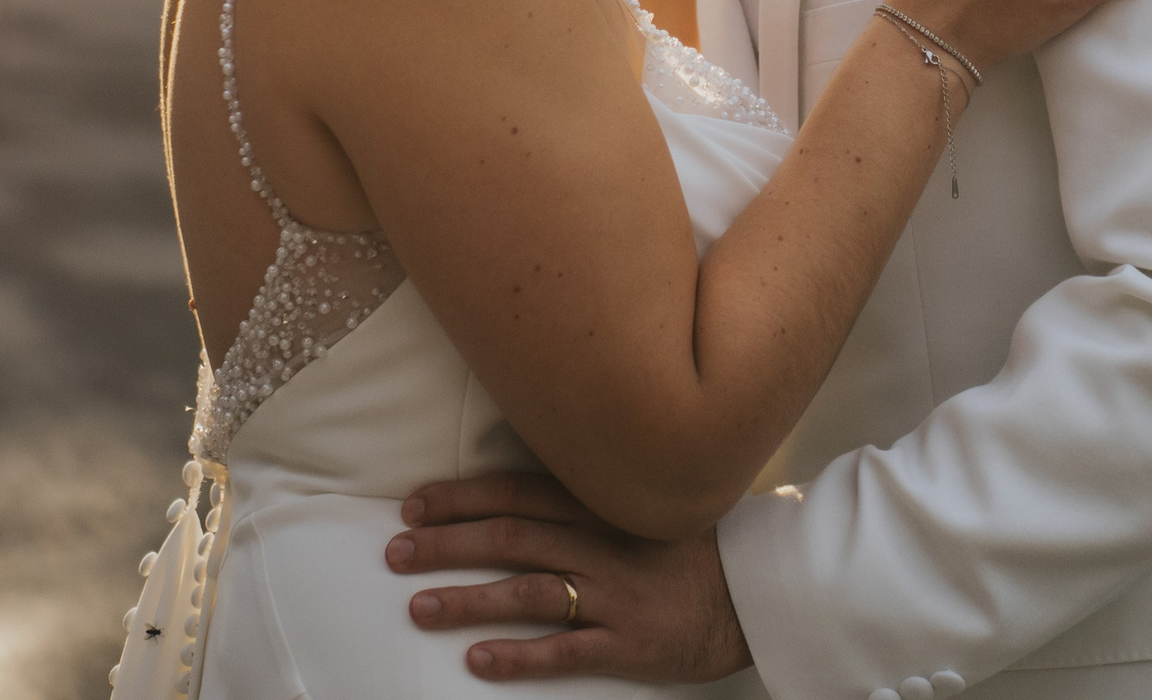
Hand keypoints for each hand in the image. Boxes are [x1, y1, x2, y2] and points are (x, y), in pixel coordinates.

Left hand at [386, 471, 751, 683]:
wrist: (755, 592)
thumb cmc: (692, 550)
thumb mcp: (642, 507)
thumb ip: (587, 499)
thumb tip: (518, 494)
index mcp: (602, 507)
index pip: (519, 491)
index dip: (463, 497)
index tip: (414, 505)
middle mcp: (602, 544)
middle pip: (511, 536)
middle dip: (447, 543)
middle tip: (395, 552)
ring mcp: (614, 594)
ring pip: (528, 591)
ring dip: (467, 598)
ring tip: (418, 606)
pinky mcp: (627, 643)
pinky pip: (566, 650)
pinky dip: (518, 655)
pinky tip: (478, 660)